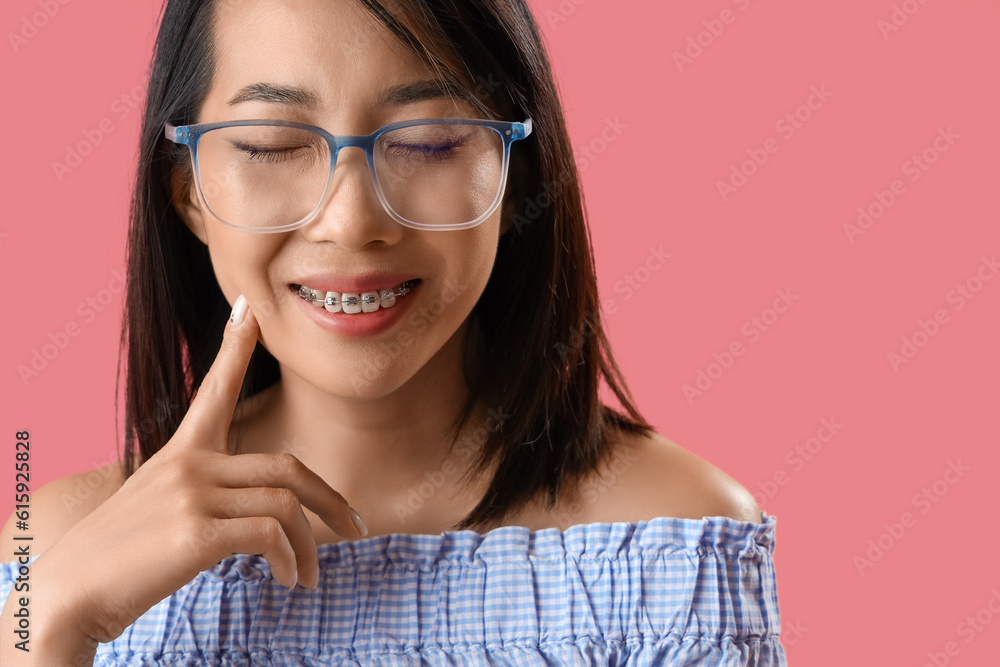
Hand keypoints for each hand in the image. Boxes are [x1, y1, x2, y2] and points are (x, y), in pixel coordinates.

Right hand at [40, 294, 364, 644]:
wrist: (66, 596)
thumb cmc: (118, 560)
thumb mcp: (161, 512)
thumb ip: (207, 497)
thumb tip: (266, 515)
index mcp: (181, 453)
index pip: (215, 389)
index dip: (235, 347)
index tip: (249, 308)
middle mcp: (189, 464)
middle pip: (287, 467)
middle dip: (330, 499)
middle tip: (355, 528)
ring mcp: (192, 493)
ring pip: (287, 505)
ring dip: (310, 547)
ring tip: (308, 578)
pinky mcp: (195, 529)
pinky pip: (270, 535)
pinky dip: (290, 560)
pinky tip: (287, 579)